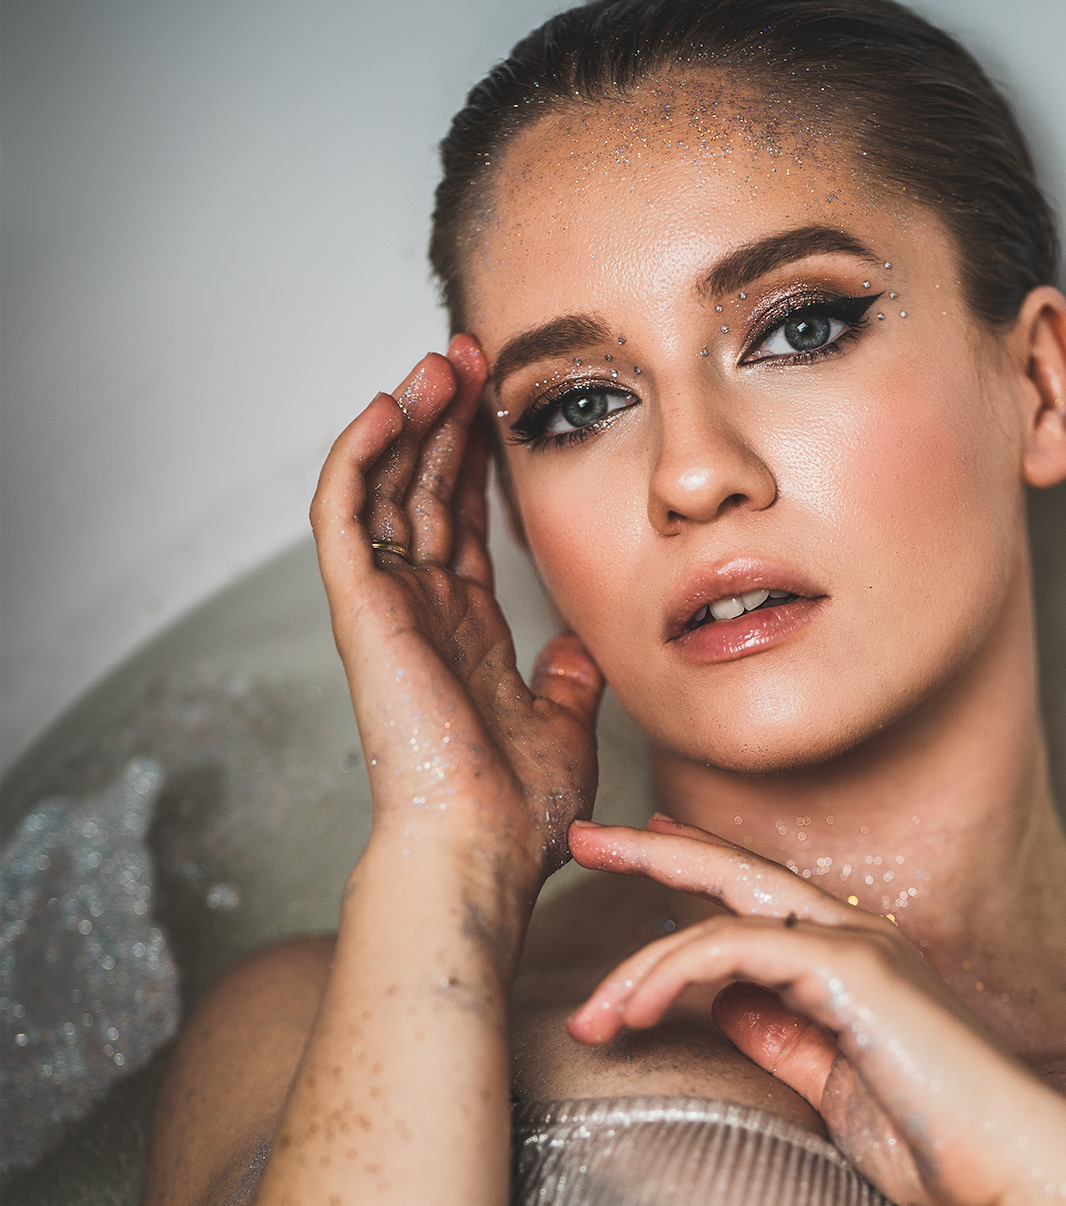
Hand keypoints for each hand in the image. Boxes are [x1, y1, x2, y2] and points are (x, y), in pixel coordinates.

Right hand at [310, 336, 601, 889]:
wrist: (481, 851)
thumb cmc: (518, 814)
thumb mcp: (565, 727)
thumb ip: (567, 680)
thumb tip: (580, 644)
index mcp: (466, 632)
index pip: (463, 524)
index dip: (476, 461)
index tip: (501, 404)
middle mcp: (421, 611)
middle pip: (423, 491)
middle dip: (444, 420)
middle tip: (470, 354)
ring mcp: (387, 608)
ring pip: (383, 488)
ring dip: (407, 418)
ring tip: (440, 361)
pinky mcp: (361, 610)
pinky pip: (344, 514)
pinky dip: (361, 454)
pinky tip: (393, 404)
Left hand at [565, 817, 1065, 1205]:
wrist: (1019, 1171)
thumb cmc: (938, 1146)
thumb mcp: (832, 1090)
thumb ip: (780, 1041)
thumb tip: (723, 1007)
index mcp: (854, 963)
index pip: (758, 900)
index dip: (695, 869)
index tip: (636, 852)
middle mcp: (855, 939)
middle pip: (735, 874)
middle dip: (653, 852)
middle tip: (584, 839)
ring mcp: (858, 947)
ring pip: (721, 918)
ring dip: (641, 965)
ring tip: (593, 1016)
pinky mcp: (855, 969)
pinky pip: (739, 948)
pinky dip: (676, 972)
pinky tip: (636, 1007)